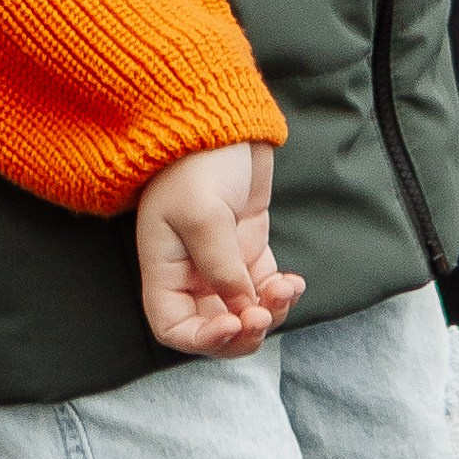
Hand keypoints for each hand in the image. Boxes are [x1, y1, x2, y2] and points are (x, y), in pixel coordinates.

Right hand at [137, 142, 304, 359]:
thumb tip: (243, 309)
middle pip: (212, 327)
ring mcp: (221, 263)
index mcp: (165, 269)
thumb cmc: (195, 162)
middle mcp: (189, 273)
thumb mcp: (203, 215)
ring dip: (268, 313)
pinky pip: (264, 289)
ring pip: (244, 313)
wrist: (219, 120)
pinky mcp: (248, 249)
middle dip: (241, 333)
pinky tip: (294, 283)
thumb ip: (222, 267)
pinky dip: (281, 294)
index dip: (202, 338)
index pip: (173, 327)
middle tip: (263, 316)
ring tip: (285, 289)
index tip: (233, 323)